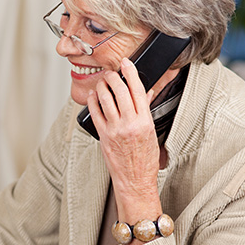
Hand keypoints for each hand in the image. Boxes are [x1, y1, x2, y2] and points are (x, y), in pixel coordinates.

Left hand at [87, 57, 159, 200]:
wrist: (135, 181)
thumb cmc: (145, 160)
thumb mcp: (152, 133)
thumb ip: (147, 111)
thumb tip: (147, 94)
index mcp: (145, 122)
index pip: (138, 90)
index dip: (131, 73)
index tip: (126, 63)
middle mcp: (129, 124)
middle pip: (120, 91)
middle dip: (114, 77)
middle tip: (112, 72)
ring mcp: (114, 130)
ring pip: (105, 99)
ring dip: (102, 86)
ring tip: (102, 81)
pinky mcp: (103, 137)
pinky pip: (95, 113)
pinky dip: (93, 101)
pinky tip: (93, 95)